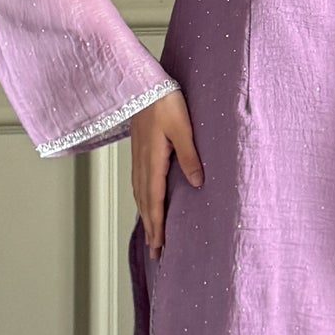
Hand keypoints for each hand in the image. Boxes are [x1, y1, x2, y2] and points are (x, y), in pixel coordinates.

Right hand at [130, 88, 200, 256]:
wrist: (142, 83)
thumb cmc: (164, 101)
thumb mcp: (183, 128)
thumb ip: (189, 156)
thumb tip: (197, 183)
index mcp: (153, 161)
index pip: (155, 201)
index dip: (157, 226)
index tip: (159, 246)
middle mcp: (142, 163)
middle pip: (145, 203)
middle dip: (150, 229)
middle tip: (155, 251)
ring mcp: (138, 157)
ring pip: (139, 194)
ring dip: (145, 216)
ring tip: (150, 234)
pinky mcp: (138, 150)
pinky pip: (137, 182)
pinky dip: (141, 199)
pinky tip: (144, 202)